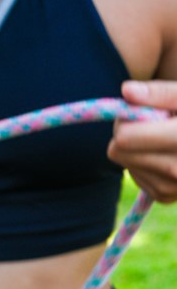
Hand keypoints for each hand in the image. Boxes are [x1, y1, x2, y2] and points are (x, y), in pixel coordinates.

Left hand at [110, 80, 176, 202]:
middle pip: (117, 152)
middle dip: (127, 134)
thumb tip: (126, 91)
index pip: (124, 138)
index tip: (141, 110)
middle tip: (152, 123)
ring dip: (136, 150)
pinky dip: (144, 165)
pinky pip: (136, 178)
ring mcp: (172, 188)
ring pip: (125, 164)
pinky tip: (167, 154)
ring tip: (166, 139)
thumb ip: (159, 93)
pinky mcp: (166, 197)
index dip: (125, 119)